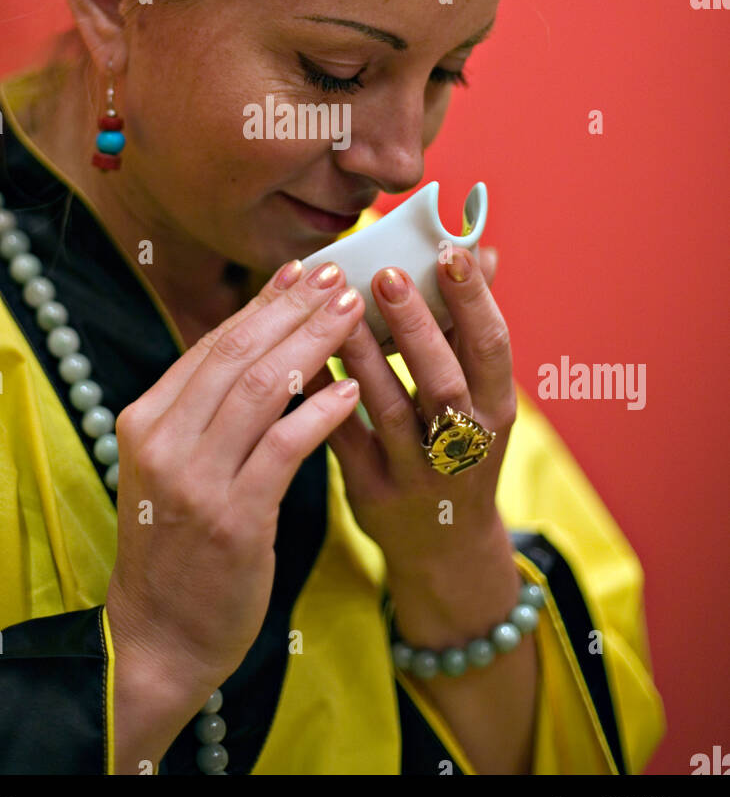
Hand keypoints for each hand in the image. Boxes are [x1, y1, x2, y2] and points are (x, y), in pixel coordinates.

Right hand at [105, 257, 366, 711]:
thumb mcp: (172, 466)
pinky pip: (283, 449)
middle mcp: (163, 441)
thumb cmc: (177, 546)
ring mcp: (195, 481)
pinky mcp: (233, 519)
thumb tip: (260, 343)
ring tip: (353, 314)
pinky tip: (350, 391)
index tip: (303, 271)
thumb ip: (206, 410)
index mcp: (146, 420)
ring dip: (313, 345)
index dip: (263, 303)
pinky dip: (319, 414)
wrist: (158, 636)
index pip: (213, 345)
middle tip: (339, 276)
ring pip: (262, 390)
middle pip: (238, 354)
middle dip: (293, 309)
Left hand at [315, 244, 518, 635]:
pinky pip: (342, 438)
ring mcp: (418, 474)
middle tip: (386, 275)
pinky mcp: (373, 493)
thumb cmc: (459, 447)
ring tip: (337, 307)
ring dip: (362, 357)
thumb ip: (471, 327)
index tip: (449, 251)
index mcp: (496, 410)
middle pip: (443, 381)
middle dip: (416, 327)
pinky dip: (322, 396)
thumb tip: (480, 247)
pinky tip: (299, 355)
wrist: (445, 549)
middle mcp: (464, 445)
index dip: (474, 300)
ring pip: (388, 410)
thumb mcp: (481, 396)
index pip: (493, 347)